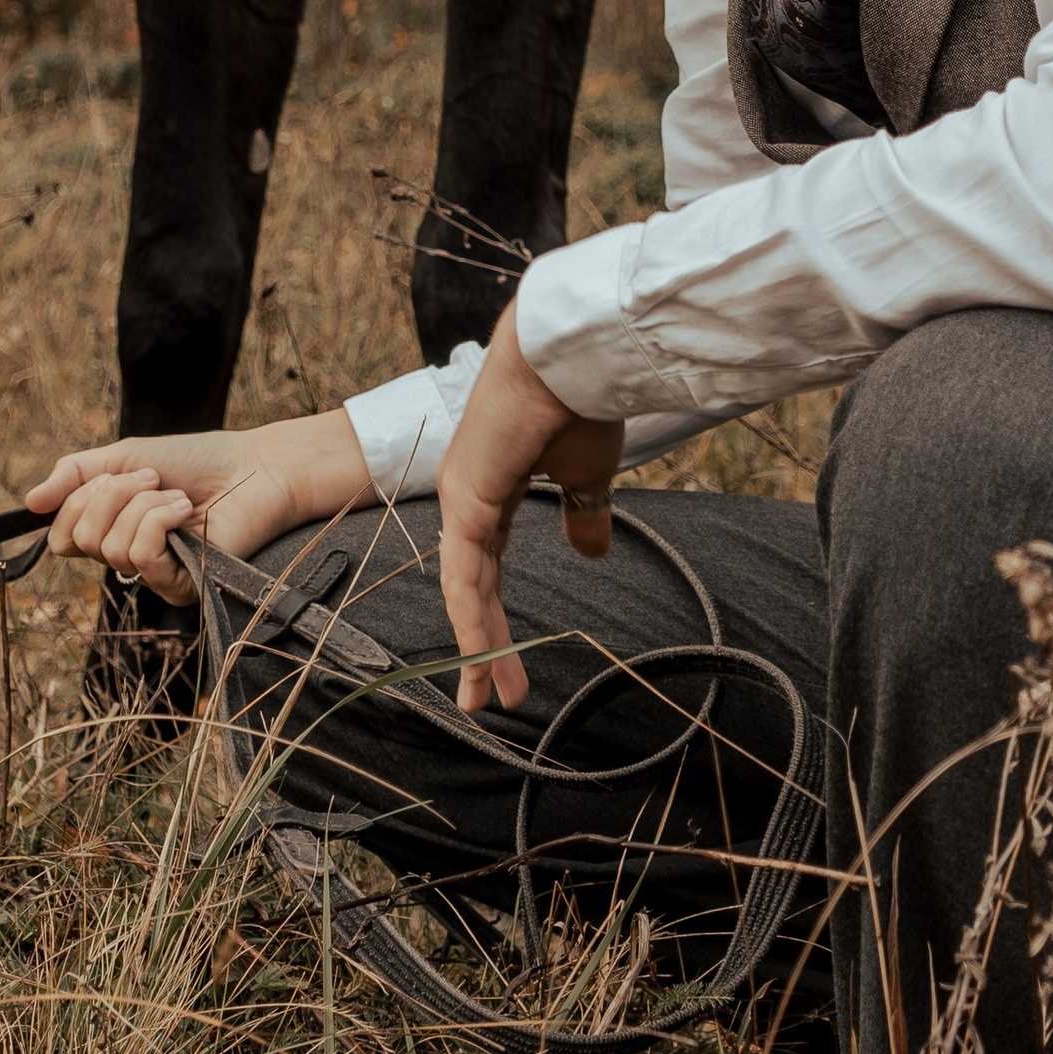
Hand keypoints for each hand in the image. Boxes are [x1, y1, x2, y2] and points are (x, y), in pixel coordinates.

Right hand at [24, 408, 375, 603]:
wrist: (254, 468)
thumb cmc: (197, 462)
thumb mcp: (122, 457)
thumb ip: (75, 475)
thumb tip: (29, 502)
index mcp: (112, 532)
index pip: (62, 537)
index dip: (76, 502)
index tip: (113, 475)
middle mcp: (128, 559)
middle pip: (78, 540)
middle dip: (111, 496)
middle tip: (150, 479)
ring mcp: (153, 577)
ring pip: (109, 547)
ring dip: (142, 504)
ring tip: (176, 496)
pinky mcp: (179, 587)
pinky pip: (139, 556)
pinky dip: (159, 520)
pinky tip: (186, 512)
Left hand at [434, 307, 625, 711]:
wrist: (574, 354)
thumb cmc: (581, 399)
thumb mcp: (586, 474)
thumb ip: (583, 515)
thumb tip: (592, 552)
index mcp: (491, 488)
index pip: (489, 566)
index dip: (495, 615)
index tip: (507, 662)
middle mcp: (467, 496)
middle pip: (473, 588)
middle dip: (484, 647)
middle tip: (490, 698)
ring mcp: (461, 498)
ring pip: (466, 590)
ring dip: (479, 647)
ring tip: (489, 698)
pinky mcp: (465, 501)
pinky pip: (464, 574)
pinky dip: (472, 620)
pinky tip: (481, 659)